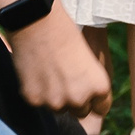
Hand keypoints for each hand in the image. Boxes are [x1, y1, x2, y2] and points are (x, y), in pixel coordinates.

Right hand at [6, 0, 111, 116]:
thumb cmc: (66, 33)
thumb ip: (89, 82)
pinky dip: (36, 91)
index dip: (94, 99)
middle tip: (65, 79)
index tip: (87, 91)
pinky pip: (38, 102)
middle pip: (80, 112)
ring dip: (55, 97)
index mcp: (99, 86)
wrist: (37, 22)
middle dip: (74, 100)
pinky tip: (35, 72)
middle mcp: (79, 98)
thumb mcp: (89, 59)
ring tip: (49, 72)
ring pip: (58, 109)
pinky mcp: (33, 99)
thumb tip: (86, 99)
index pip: (101, 108)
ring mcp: (54, 101)